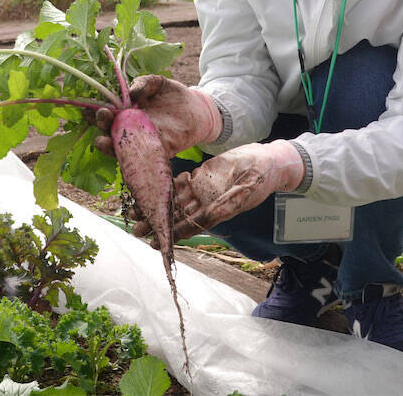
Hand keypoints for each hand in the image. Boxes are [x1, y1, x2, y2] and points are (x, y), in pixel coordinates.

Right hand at [92, 75, 221, 157]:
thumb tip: (132, 92)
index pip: (105, 111)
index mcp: (126, 110)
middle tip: (102, 114)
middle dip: (101, 123)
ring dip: (108, 145)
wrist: (199, 112)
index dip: (92, 110)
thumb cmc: (175, 96)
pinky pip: (140, 158)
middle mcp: (129, 127)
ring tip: (102, 140)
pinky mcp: (156, 152)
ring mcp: (141, 141)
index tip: (85, 107)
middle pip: (108, 129)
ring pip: (118, 147)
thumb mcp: (160, 83)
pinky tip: (125, 154)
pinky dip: (130, 158)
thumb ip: (146, 82)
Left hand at [134, 141, 303, 242]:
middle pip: (177, 215)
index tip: (153, 242)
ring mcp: (203, 190)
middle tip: (133, 227)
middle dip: (155, 221)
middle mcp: (207, 203)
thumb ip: (226, 204)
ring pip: (174, 200)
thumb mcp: (245, 191)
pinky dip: (164, 186)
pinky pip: (179, 183)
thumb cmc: (261, 176)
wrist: (269, 161)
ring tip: (133, 210)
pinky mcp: (201, 176)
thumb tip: (211, 216)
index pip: (190, 225)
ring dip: (155, 205)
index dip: (172, 234)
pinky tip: (148, 188)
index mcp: (218, 211)